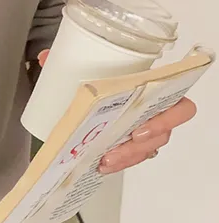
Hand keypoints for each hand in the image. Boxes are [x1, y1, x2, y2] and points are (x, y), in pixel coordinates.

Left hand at [37, 50, 197, 174]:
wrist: (92, 88)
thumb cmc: (101, 75)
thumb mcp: (86, 65)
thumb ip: (69, 60)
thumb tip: (44, 57)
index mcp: (152, 86)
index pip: (179, 102)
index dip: (168, 118)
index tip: (140, 126)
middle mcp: (155, 109)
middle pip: (167, 130)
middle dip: (145, 142)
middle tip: (122, 144)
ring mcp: (146, 129)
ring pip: (150, 147)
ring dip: (129, 156)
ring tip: (105, 160)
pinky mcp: (132, 143)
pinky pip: (134, 157)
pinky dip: (120, 162)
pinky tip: (101, 165)